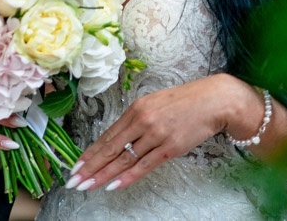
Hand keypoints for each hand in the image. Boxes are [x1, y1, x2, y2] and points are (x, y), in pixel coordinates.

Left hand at [65, 74, 252, 191]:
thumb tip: (118, 138)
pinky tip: (113, 185)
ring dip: (104, 175)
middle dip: (90, 166)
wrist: (212, 101)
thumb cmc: (182, 102)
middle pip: (110, 148)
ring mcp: (155, 135)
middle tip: (74, 180)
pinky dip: (128, 177)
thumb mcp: (152, 103)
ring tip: (87, 185)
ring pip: (124, 159)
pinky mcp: (170, 148)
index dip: (90, 152)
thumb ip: (135, 120)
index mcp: (135, 109)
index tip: (75, 164)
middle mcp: (142, 121)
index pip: (107, 135)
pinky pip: (144, 166)